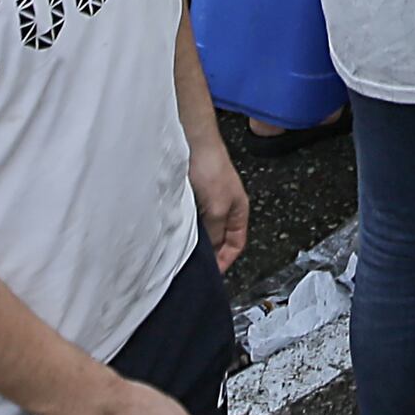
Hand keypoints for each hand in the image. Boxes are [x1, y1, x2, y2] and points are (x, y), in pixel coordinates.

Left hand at [190, 134, 250, 274]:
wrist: (191, 140)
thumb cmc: (211, 165)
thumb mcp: (217, 207)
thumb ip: (216, 231)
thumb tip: (212, 252)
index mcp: (238, 210)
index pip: (236, 243)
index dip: (226, 260)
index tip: (214, 274)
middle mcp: (224, 206)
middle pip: (219, 238)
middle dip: (210, 252)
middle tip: (196, 266)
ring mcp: (207, 200)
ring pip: (203, 229)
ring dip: (195, 239)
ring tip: (184, 251)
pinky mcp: (191, 195)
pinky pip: (190, 218)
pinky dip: (184, 227)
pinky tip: (176, 230)